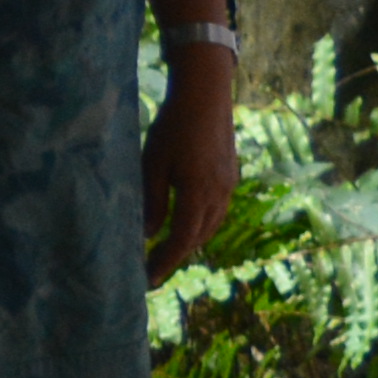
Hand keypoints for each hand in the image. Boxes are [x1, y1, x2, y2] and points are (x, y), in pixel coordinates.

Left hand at [147, 47, 239, 275]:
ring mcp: (228, 186)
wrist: (206, 96)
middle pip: (197, 238)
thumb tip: (149, 235)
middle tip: (152, 270)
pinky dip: (200, 225)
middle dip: (175, 256)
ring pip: (210, 226)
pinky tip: (187, 224)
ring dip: (189, 242)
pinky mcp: (230, 176)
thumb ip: (152, 202)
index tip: (147, 280)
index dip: (164, 262)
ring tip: (166, 252)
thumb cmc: (173, 127)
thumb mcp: (152, 164)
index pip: (181, 241)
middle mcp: (219, 195)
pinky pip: (217, 211)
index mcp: (198, 194)